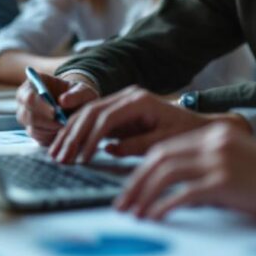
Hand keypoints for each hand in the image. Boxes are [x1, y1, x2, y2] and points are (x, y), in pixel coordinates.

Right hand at [15, 72, 99, 145]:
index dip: (39, 106)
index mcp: (34, 83)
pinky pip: (38, 138)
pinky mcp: (34, 130)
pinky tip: (62, 131)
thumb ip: (76, 95)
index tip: (55, 112)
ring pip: (32, 128)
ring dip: (50, 130)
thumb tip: (62, 101)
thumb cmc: (80, 96)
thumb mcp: (83, 91)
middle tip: (62, 123)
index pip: (27, 96)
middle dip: (45, 121)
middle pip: (25, 115)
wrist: (81, 107)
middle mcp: (25, 100)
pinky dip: (51, 137)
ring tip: (65, 125)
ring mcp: (27, 116)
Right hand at [49, 87, 219, 163]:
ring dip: (71, 134)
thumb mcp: (166, 142)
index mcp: (140, 100)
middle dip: (73, 136)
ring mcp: (122, 102)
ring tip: (57, 155)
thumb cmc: (187, 134)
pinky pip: (93, 121)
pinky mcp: (119, 113)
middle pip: (91, 112)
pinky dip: (78, 134)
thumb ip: (139, 144)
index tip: (82, 158)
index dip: (91, 138)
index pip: (107, 117)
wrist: (198, 127)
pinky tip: (68, 148)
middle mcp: (128, 96)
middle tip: (60, 157)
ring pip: (88, 114)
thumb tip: (110, 149)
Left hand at [115, 123, 255, 222]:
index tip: (130, 189)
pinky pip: (183, 194)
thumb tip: (180, 192)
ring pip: (165, 173)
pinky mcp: (224, 181)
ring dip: (143, 194)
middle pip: (158, 157)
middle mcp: (212, 142)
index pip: (165, 148)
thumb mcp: (237, 163)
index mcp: (214, 134)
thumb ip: (209, 169)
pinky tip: (154, 218)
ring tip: (131, 214)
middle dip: (134, 182)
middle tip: (122, 204)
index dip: (142, 169)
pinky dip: (164, 206)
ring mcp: (218, 160)